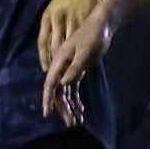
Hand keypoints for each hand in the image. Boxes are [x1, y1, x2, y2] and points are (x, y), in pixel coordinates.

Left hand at [37, 0, 101, 69]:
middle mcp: (58, 17)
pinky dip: (81, 48)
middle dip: (57, 61)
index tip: (46, 69)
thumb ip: (50, 27)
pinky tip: (82, 57)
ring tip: (71, 69)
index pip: (43, 41)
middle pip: (55, 44)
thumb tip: (47, 49)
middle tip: (59, 74)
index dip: (43, 57)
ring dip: (70, 57)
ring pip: (69, 43)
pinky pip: (82, 37)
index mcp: (48, 16)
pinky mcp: (86, 18)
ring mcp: (72, 17)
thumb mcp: (53, 9)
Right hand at [41, 5, 116, 126]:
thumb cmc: (93, 36)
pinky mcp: (76, 70)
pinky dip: (76, 99)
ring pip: (66, 92)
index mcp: (59, 61)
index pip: (51, 83)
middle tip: (71, 124)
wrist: (102, 25)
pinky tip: (81, 109)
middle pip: (58, 91)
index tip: (47, 114)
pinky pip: (73, 88)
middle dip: (63, 108)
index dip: (48, 99)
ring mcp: (68, 69)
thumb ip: (75, 68)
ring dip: (70, 106)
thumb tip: (64, 84)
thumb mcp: (86, 52)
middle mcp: (61, 67)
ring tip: (77, 121)